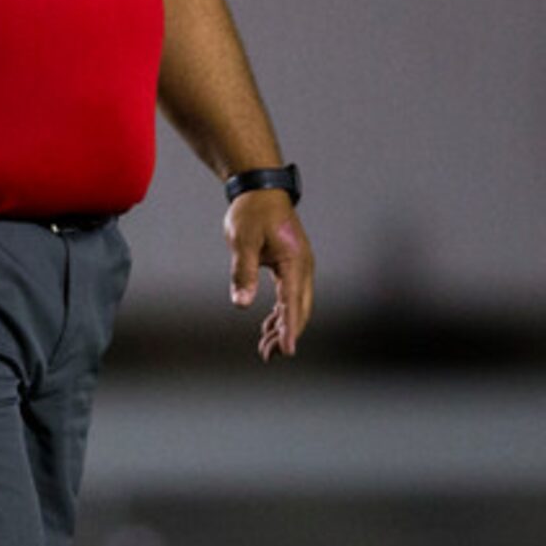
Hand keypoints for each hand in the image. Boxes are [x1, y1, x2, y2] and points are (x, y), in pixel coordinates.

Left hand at [226, 188, 312, 359]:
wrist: (262, 190)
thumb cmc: (252, 212)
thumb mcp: (243, 241)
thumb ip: (243, 272)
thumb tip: (243, 304)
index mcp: (295, 262)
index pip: (292, 303)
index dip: (290, 329)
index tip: (288, 350)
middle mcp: (303, 268)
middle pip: (299, 309)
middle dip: (287, 334)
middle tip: (270, 355)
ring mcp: (299, 268)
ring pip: (295, 305)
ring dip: (282, 327)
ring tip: (266, 350)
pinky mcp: (290, 267)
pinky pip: (288, 297)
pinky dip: (280, 314)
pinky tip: (268, 328)